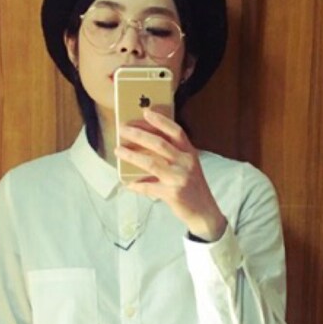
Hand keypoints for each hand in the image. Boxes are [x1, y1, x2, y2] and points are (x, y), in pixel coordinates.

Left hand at [115, 108, 226, 241]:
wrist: (204, 211)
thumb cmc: (192, 186)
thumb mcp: (187, 166)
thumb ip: (173, 155)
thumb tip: (145, 146)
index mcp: (190, 153)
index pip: (176, 132)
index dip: (161, 121)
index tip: (146, 112)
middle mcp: (186, 162)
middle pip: (159, 144)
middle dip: (139, 135)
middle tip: (123, 129)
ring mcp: (179, 178)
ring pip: (151, 163)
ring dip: (132, 156)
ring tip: (118, 150)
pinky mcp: (172, 194)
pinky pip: (149, 188)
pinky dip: (136, 185)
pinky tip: (126, 183)